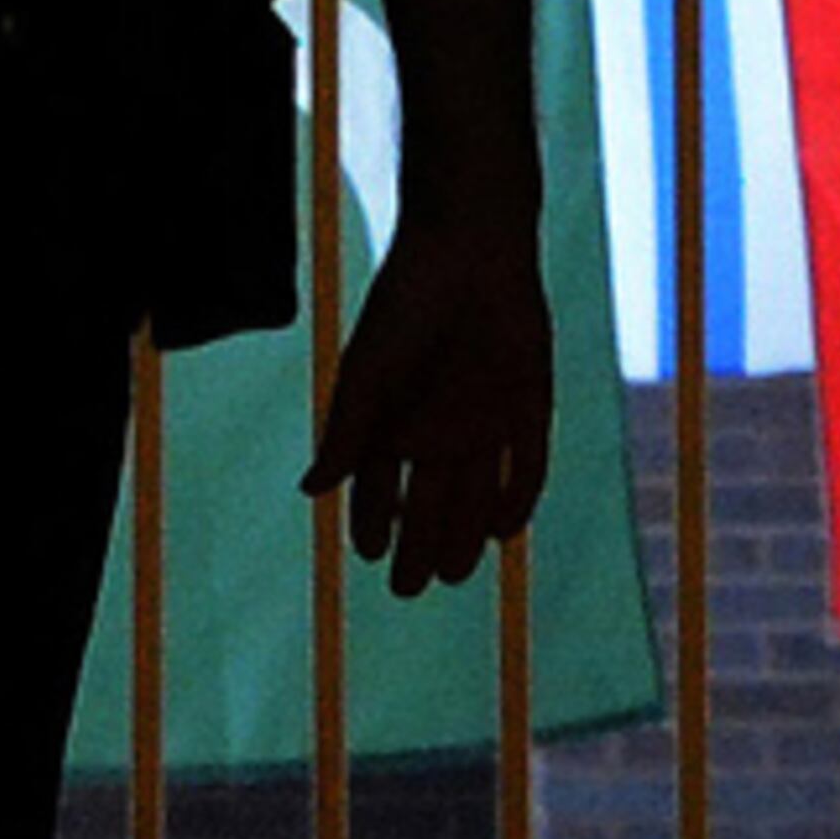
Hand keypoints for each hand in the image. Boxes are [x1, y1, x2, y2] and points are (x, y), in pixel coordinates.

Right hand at [302, 209, 553, 596]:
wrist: (472, 250)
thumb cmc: (408, 304)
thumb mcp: (369, 372)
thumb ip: (345, 432)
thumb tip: (311, 490)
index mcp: (391, 420)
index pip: (376, 488)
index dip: (371, 522)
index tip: (367, 554)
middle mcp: (437, 428)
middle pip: (426, 504)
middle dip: (417, 547)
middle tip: (409, 588)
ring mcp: (484, 421)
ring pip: (474, 496)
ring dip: (464, 535)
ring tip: (452, 573)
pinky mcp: (528, 408)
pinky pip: (524, 468)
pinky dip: (515, 501)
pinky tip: (502, 533)